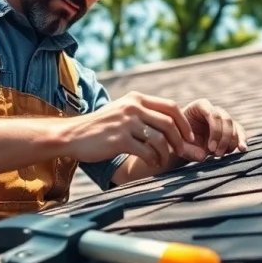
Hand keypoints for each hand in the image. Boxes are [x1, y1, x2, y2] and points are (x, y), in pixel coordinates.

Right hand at [67, 91, 208, 167]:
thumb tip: (173, 128)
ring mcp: (126, 123)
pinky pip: (146, 151)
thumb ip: (145, 115)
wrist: (72, 135)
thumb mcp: (123, 112)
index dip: (184, 123)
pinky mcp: (119, 139)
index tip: (189, 137)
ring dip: (166, 153)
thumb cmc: (101, 127)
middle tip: (182, 152)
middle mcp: (133, 107)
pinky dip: (153, 160)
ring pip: (160, 139)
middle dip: (180, 140)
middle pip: (169, 123)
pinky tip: (152, 163)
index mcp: (136, 98)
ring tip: (163, 160)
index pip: (170, 107)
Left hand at [182, 98, 246, 157]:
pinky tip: (242, 149)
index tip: (210, 149)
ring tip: (219, 155)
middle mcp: (214, 110)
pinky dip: (241, 140)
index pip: (213, 114)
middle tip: (216, 154)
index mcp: (200, 106)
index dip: (215, 131)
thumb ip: (189, 150)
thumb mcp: (180, 145)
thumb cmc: (179, 140)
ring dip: (229, 143)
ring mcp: (223, 118)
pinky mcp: (230, 128)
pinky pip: (239, 132)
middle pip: (226, 120)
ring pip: (234, 127)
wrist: (183, 142)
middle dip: (223, 139)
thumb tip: (203, 156)